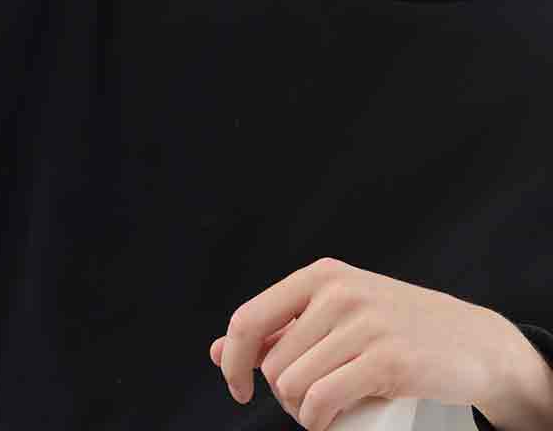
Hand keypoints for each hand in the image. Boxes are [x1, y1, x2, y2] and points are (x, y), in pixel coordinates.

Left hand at [207, 257, 515, 430]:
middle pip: (274, 363)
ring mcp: (365, 325)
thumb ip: (280, 328)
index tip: (238, 388)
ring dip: (301, 412)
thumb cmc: (396, 329)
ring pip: (295, 385)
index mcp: (320, 277)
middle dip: (282, 394)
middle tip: (308, 402)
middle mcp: (338, 293)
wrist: (475, 343)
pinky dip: (318, 421)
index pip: (248, 319)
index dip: (232, 360)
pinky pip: (324, 400)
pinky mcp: (389, 361)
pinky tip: (329, 421)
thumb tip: (217, 350)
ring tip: (324, 410)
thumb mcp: (336, 314)